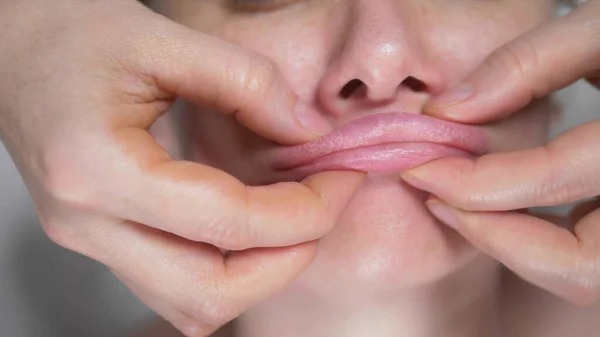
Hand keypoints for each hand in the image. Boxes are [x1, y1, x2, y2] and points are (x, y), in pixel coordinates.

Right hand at [0, 1, 362, 334]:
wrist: (11, 47)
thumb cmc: (69, 32)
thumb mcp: (163, 37)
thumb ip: (247, 83)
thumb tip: (308, 133)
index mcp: (97, 168)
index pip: (225, 222)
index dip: (301, 210)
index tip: (340, 178)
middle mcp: (87, 223)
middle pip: (210, 292)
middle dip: (287, 258)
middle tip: (323, 207)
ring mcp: (90, 240)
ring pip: (193, 304)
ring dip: (259, 273)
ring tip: (293, 219)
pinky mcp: (101, 240)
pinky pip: (176, 286)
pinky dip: (229, 269)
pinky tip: (250, 225)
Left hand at [401, 0, 599, 305]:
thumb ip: (529, 63)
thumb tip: (449, 110)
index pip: (549, 179)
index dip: (472, 181)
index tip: (420, 167)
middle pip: (578, 264)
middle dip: (493, 236)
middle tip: (438, 200)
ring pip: (585, 274)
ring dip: (515, 248)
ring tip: (462, 205)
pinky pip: (591, 256)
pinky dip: (542, 243)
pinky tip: (505, 207)